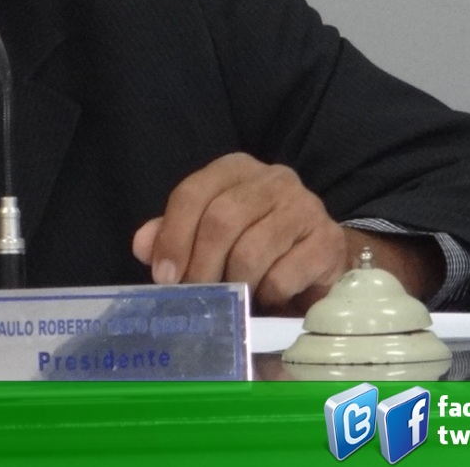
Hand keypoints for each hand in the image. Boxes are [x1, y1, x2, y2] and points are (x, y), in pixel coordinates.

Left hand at [131, 152, 433, 313]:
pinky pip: (283, 274)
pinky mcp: (327, 241)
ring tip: (232, 300)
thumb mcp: (209, 236)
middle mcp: (272, 179)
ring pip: (252, 250)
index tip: (164, 276)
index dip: (173, 236)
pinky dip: (267, 294)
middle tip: (196, 297)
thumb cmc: (255, 245)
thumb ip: (173, 235)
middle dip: (201, 266)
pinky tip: (267, 297)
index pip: (193, 192)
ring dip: (235, 284)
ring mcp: (304, 207)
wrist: (319, 259)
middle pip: (221, 220)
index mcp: (235, 169)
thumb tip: (142, 245)